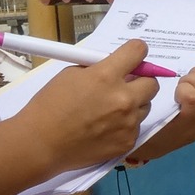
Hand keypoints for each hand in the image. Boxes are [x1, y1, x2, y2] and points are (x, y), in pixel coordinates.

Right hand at [13, 39, 161, 173]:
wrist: (41, 143)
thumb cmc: (50, 105)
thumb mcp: (71, 74)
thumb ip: (100, 69)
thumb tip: (119, 67)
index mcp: (106, 76)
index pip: (138, 51)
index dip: (136, 51)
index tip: (133, 55)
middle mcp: (124, 98)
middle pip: (152, 83)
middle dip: (141, 81)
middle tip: (125, 85)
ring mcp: (128, 123)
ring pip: (146, 106)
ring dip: (134, 104)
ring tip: (110, 111)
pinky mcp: (128, 142)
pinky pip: (135, 127)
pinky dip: (125, 125)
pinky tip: (105, 129)